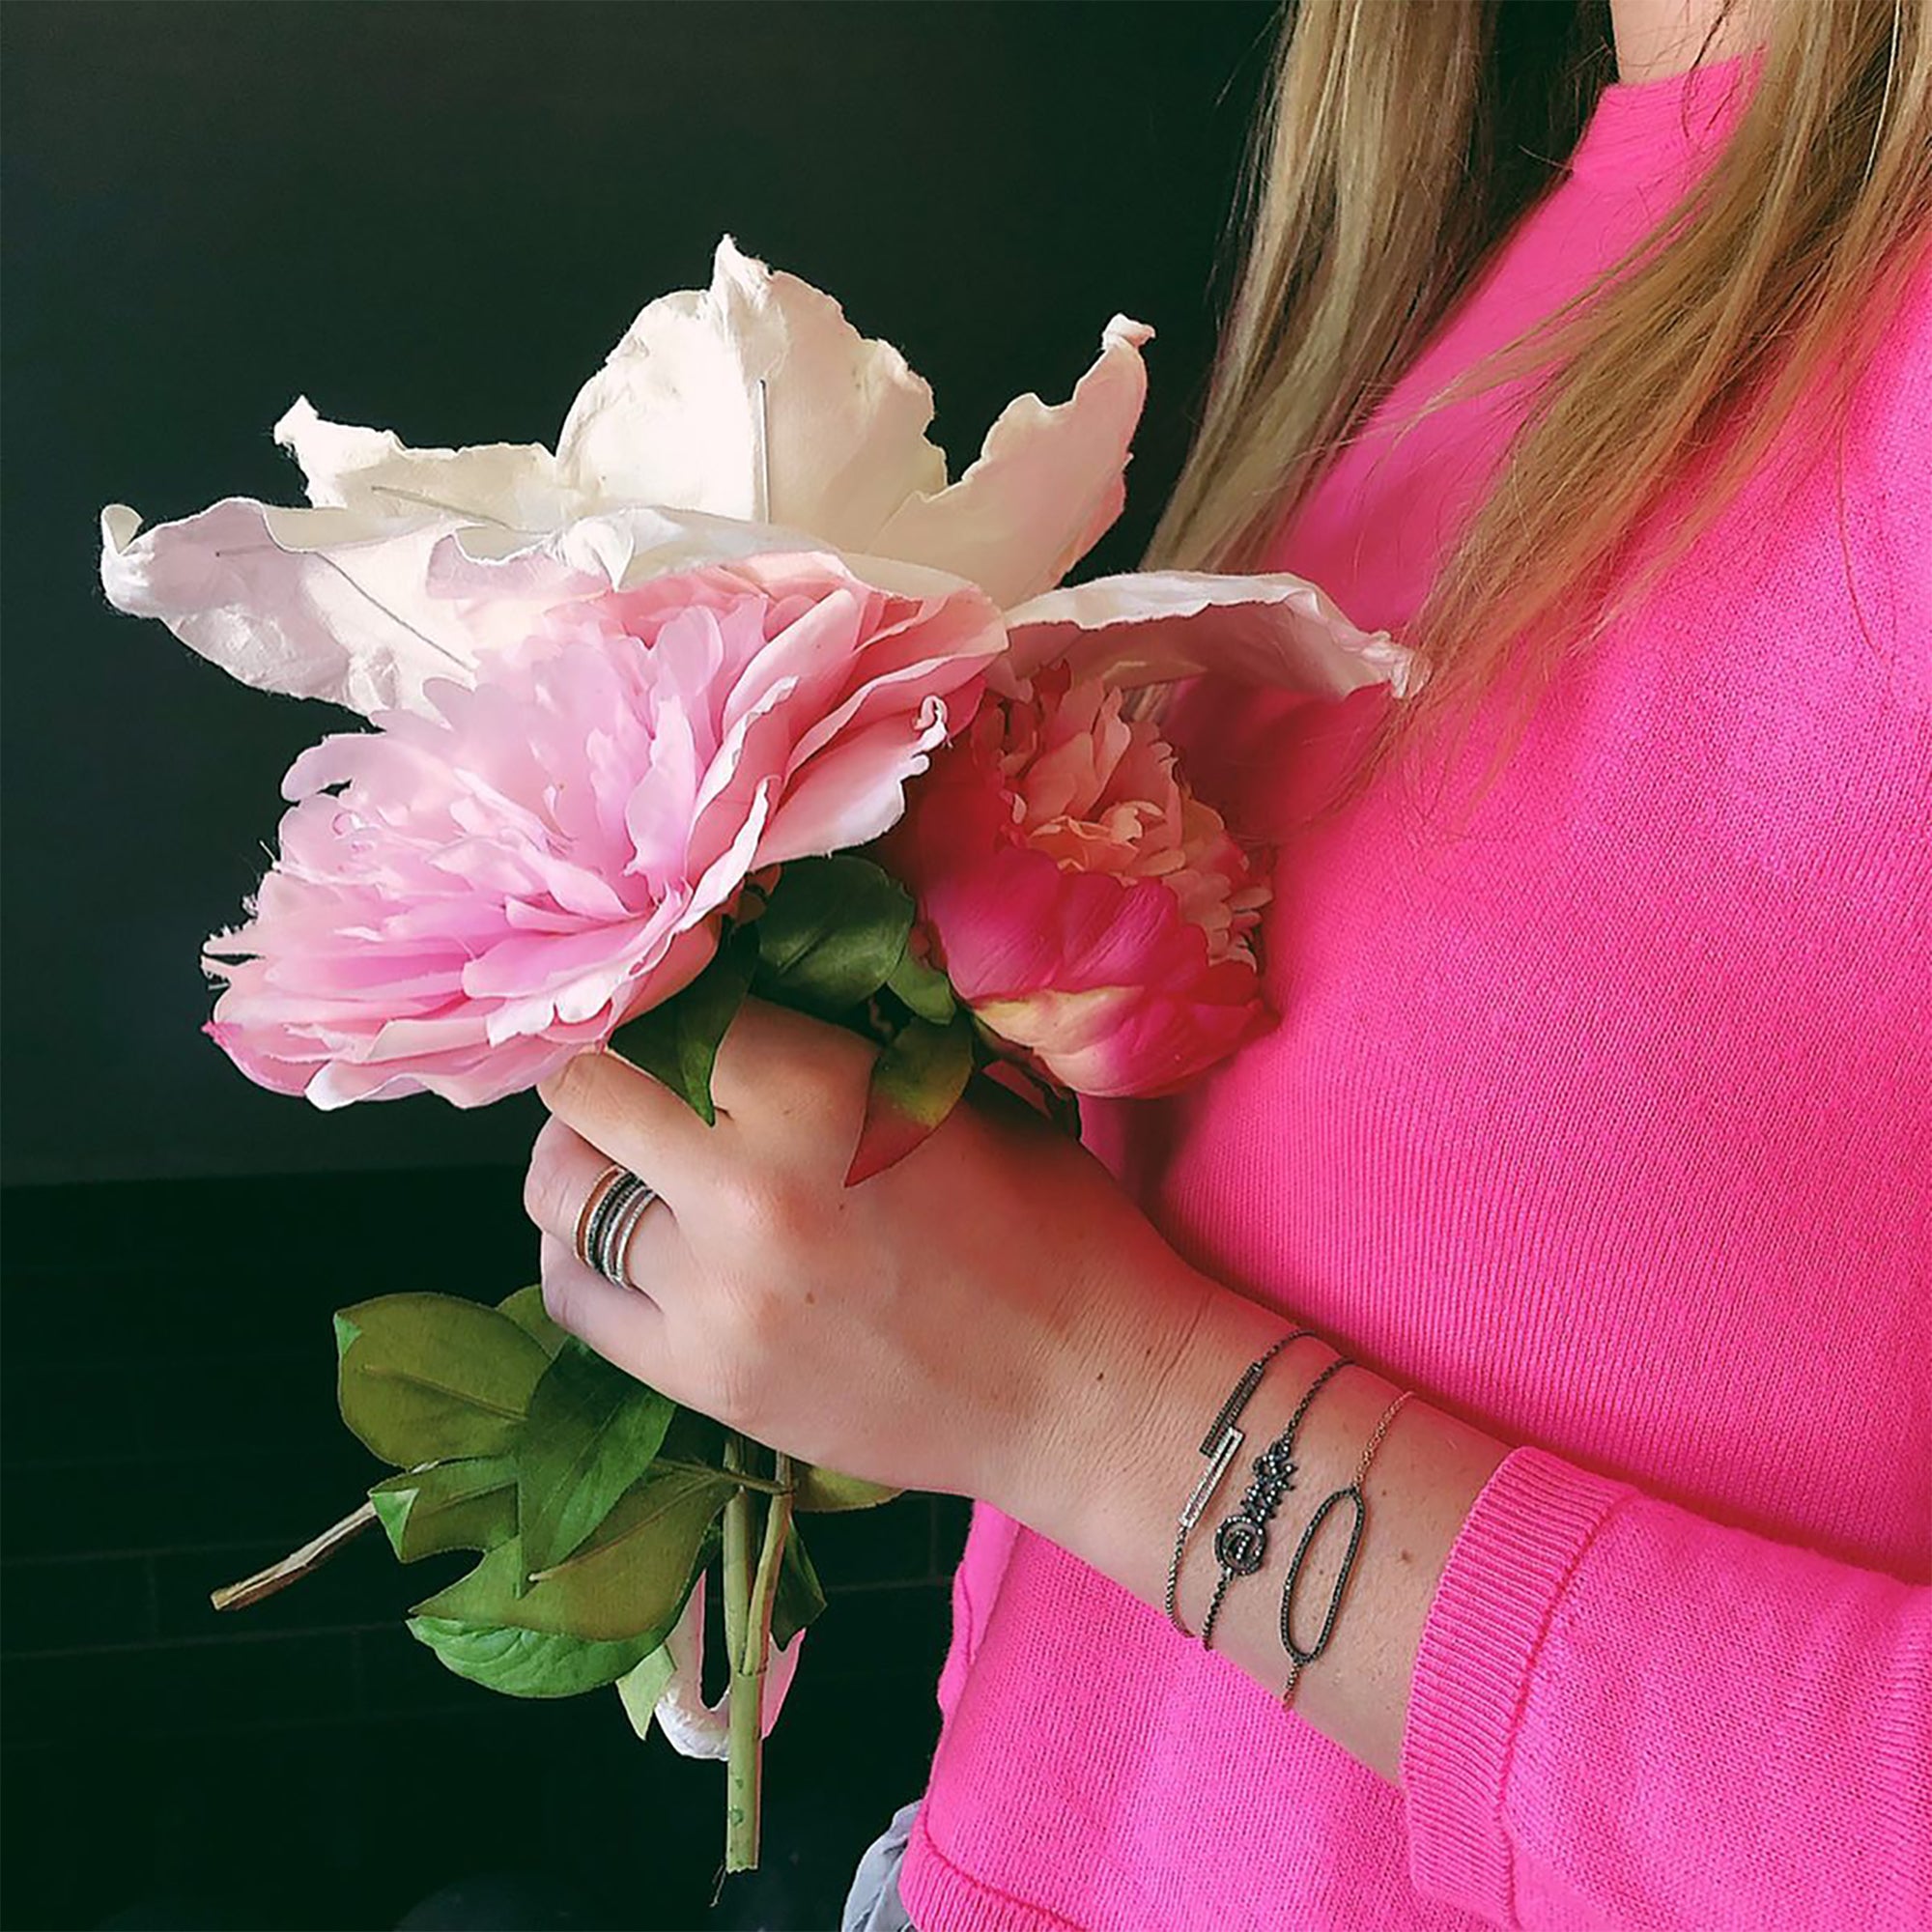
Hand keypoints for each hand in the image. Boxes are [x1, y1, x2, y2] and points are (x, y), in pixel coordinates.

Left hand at [522, 997, 1213, 1517]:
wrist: (1088, 1392)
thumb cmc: (1048, 1227)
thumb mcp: (953, 1092)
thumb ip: (830, 1045)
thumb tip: (734, 990)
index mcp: (821, 1091)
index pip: (661, 1001)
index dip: (658, 991)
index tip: (665, 996)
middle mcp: (745, 1188)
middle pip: (580, 1090)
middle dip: (604, 1072)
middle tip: (638, 1077)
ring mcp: (714, 1296)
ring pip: (558, 1193)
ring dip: (584, 1163)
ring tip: (631, 1163)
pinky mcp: (703, 1382)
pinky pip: (574, 1298)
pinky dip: (584, 1261)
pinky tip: (631, 1248)